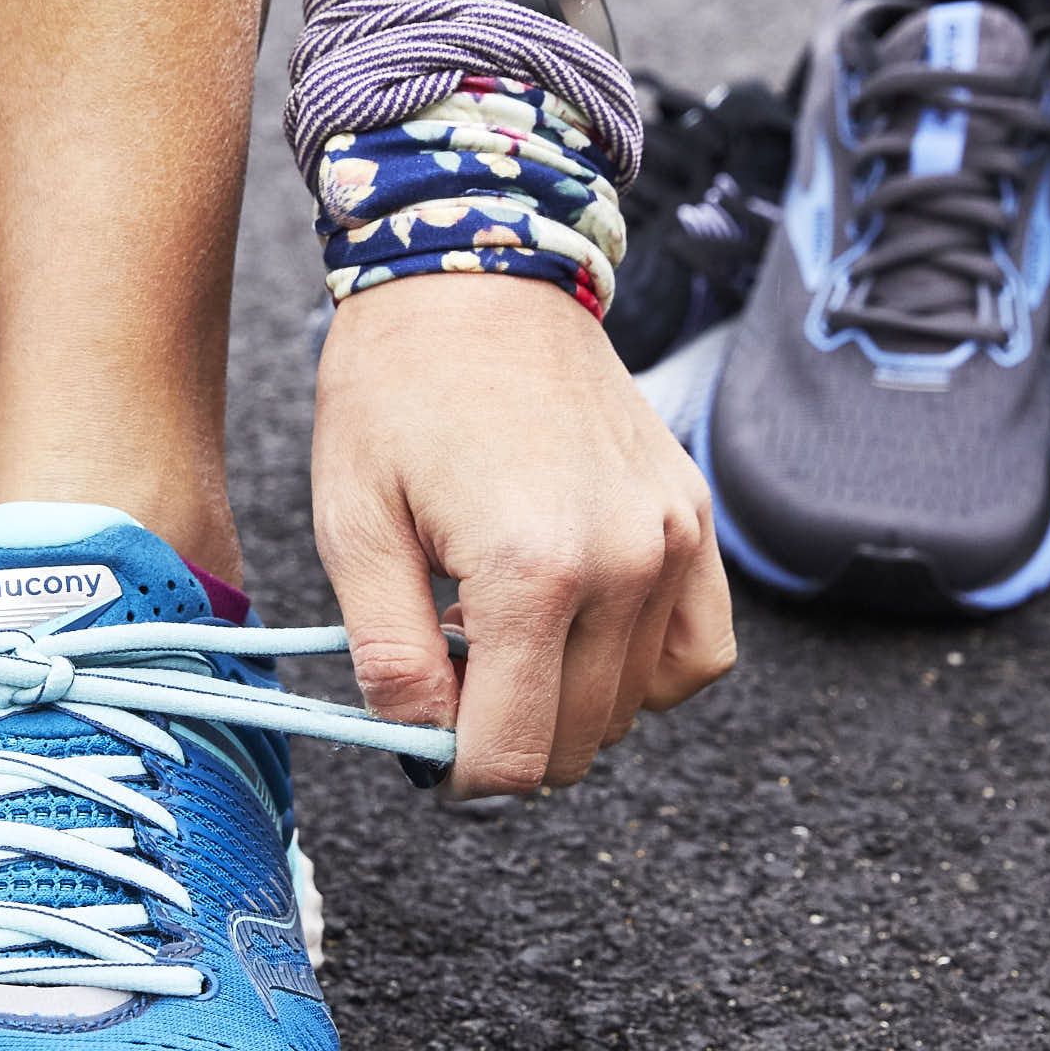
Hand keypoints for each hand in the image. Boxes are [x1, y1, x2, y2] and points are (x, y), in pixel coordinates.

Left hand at [313, 274, 734, 797]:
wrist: (477, 275)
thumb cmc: (397, 391)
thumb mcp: (352, 526)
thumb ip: (389, 655)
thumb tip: (425, 747)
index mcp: (531, 570)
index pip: (511, 755)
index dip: (457, 776)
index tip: (423, 744)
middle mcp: (623, 562)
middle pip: (574, 743)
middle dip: (505, 738)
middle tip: (450, 676)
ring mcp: (672, 541)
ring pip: (631, 710)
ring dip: (564, 703)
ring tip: (503, 633)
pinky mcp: (694, 520)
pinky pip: (697, 654)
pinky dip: (642, 673)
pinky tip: (579, 634)